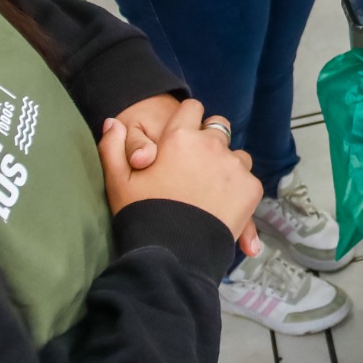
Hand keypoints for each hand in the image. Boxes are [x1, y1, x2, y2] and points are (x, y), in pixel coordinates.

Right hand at [97, 96, 263, 253]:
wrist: (171, 254)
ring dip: (227, 164)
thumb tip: (111, 121)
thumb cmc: (141, 214)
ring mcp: (234, 165)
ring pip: (237, 154)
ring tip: (212, 188)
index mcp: (179, 136)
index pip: (192, 108)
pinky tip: (224, 205)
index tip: (185, 136)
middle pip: (218, 127)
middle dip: (210, 141)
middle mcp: (210, 144)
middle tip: (198, 166)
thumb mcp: (118, 180)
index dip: (188, 120)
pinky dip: (239, 189)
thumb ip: (112, 146)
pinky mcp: (250, 187)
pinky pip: (248, 179)